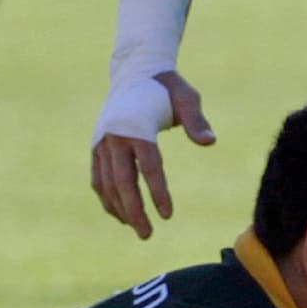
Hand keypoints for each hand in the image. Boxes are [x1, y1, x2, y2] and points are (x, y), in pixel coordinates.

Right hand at [88, 71, 214, 239]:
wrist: (134, 72)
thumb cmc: (166, 88)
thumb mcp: (186, 98)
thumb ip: (196, 121)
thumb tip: (210, 142)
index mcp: (138, 125)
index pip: (148, 166)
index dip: (157, 191)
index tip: (168, 214)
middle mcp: (115, 135)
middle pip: (122, 181)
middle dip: (134, 210)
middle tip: (147, 235)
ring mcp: (102, 142)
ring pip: (106, 183)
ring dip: (119, 209)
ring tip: (137, 229)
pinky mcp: (96, 146)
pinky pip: (98, 178)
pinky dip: (107, 198)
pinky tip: (121, 215)